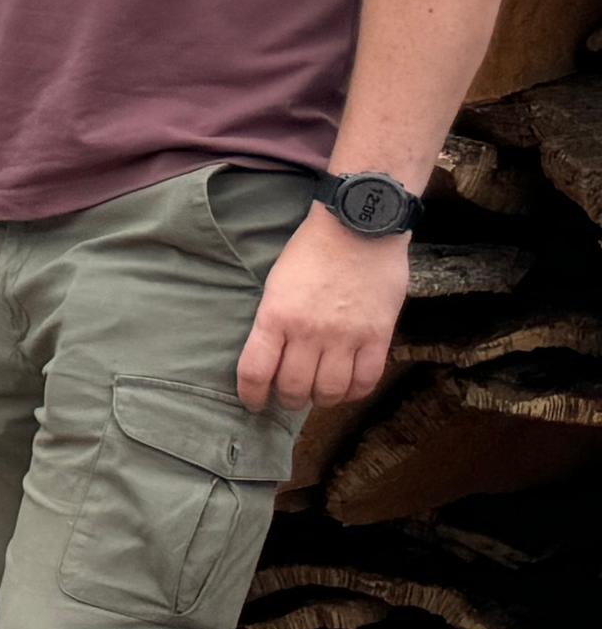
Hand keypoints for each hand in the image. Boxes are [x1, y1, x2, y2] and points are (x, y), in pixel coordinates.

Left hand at [236, 212, 408, 416]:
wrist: (359, 226)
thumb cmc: (311, 251)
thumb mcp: (276, 284)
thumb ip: (274, 321)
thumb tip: (271, 357)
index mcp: (275, 316)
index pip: (255, 373)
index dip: (251, 395)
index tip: (253, 402)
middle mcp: (308, 331)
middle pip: (294, 388)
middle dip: (287, 400)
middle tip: (289, 398)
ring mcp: (346, 335)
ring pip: (330, 391)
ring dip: (321, 400)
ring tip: (318, 394)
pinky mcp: (378, 335)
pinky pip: (367, 380)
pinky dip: (355, 392)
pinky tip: (348, 388)